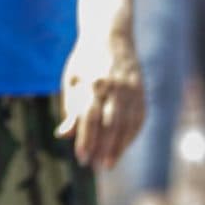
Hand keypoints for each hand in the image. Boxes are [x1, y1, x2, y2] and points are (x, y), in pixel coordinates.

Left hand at [56, 39, 145, 169]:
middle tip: (95, 168)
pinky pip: (138, 119)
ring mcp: (130, 89)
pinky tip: (122, 148)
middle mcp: (114, 86)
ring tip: (108, 164)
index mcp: (93, 82)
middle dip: (103, 148)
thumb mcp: (72, 80)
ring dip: (118, 147)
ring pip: (126, 124)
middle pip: (110, 123)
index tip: (81, 158)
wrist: (111, 36)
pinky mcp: (140, 91)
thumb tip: (63, 135)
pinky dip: (131, 136)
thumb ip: (71, 108)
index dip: (86, 139)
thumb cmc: (85, 61)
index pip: (90, 117)